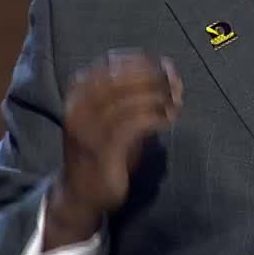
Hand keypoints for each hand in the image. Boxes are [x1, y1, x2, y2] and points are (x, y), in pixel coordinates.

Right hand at [44, 53, 182, 249]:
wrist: (78, 194)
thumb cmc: (102, 150)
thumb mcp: (112, 117)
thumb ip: (132, 95)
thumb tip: (168, 73)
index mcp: (77, 93)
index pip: (111, 63)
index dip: (143, 60)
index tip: (166, 65)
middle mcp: (78, 107)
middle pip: (120, 77)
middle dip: (153, 76)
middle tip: (176, 82)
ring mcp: (87, 128)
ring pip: (128, 99)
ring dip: (158, 96)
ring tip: (176, 101)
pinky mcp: (101, 149)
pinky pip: (133, 124)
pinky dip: (155, 117)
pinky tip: (168, 119)